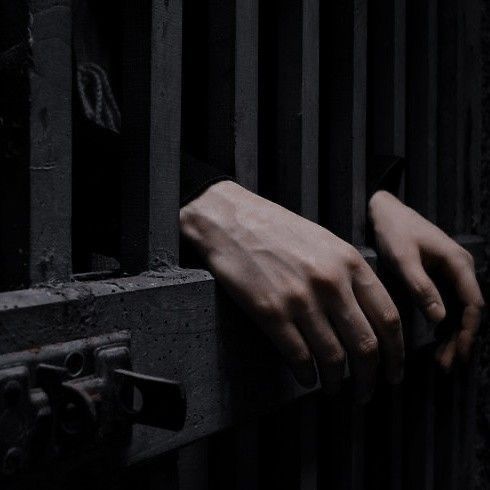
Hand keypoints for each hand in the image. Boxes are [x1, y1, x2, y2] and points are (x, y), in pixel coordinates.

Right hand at [181, 181, 403, 401]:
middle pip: (365, 345)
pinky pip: (298, 356)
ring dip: (338, 382)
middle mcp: (330, 283)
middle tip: (367, 394)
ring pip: (333, 357)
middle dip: (370, 378)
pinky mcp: (270, 312)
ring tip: (335, 390)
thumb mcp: (325, 242)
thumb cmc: (279, 230)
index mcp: (350, 263)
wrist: (231, 219)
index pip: (388, 319)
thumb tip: (367, 317)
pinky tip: (307, 379)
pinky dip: (307, 375)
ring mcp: (300, 299)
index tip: (393, 373)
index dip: (396, 354)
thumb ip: (350, 275)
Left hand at [368, 190, 484, 369]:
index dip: (468, 331)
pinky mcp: (439, 277)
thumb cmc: (394, 232)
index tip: (459, 353)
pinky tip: (437, 342)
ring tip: (443, 361)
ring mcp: (451, 273)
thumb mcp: (404, 258)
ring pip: (459, 311)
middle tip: (448, 365)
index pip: (473, 304)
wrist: (386, 211)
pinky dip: (445, 325)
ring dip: (454, 335)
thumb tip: (440, 318)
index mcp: (458, 264)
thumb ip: (421, 286)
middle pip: (469, 311)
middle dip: (462, 339)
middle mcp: (461, 270)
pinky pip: (449, 305)